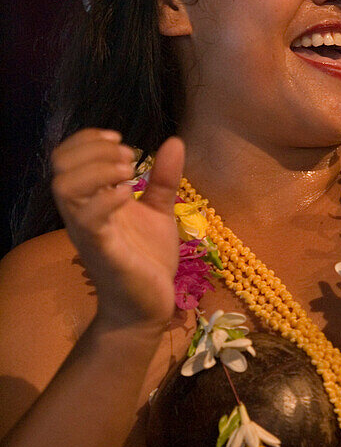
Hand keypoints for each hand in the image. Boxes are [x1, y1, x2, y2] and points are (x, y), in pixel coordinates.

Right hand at [51, 129, 184, 330]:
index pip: (66, 157)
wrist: (147, 307)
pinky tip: (131, 195)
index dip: (88, 139)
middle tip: (128, 159)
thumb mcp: (159, 211)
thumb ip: (164, 178)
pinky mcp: (101, 250)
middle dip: (94, 150)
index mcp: (92, 199)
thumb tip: (174, 141)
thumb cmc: (146, 259)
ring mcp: (88, 231)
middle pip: (60, 166)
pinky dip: (109, 198)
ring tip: (129, 174)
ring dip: (98, 169)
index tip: (121, 140)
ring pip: (64, 188)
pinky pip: (88, 218)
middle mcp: (81, 213)